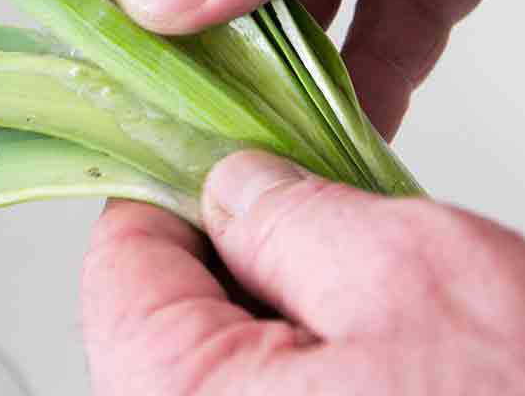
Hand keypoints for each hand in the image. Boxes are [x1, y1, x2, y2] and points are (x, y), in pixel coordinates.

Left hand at [82, 151, 524, 394]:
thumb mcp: (404, 271)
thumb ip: (286, 218)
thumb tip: (230, 187)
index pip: (120, 266)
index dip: (172, 187)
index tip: (219, 152)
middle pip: (172, 312)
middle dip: (247, 247)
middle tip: (321, 207)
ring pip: (235, 353)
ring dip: (298, 300)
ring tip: (381, 284)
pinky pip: (286, 392)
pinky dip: (327, 350)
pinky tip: (395, 338)